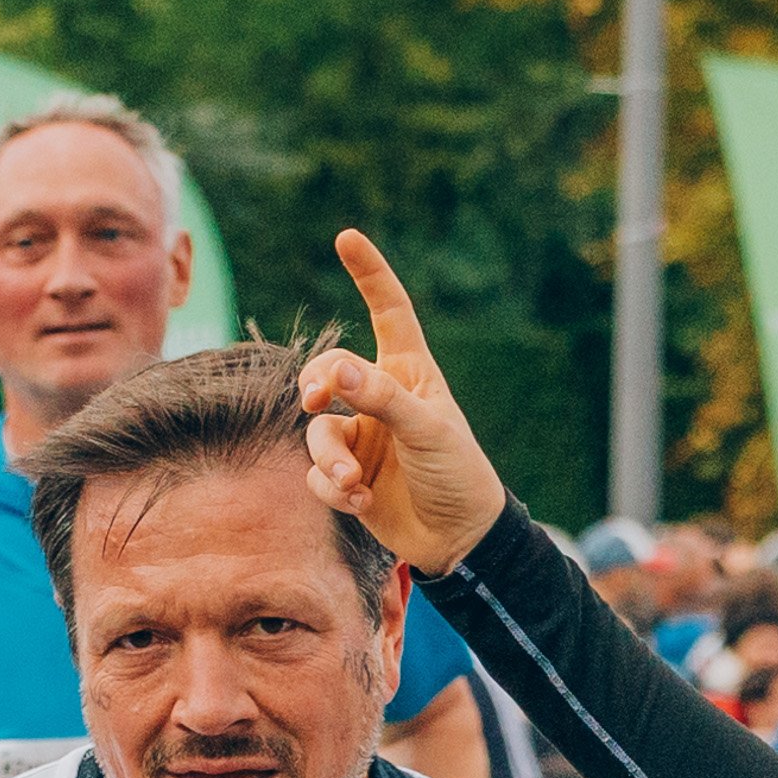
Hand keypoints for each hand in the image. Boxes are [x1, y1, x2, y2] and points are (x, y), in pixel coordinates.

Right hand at [290, 228, 513, 572]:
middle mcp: (380, 399)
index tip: (346, 238)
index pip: (388, 311)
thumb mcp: (427, 430)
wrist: (460, 539)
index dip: (369, 274)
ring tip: (353, 483)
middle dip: (318, 386)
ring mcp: (362, 437)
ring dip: (329, 457)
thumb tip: (333, 373)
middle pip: (328, 373)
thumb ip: (381, 398)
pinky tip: (360, 504)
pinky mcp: (348, 476)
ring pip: (318, 431)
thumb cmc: (458, 474)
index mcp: (410, 372)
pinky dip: (332, 488)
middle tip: (317, 400)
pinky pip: (318, 473)